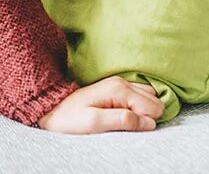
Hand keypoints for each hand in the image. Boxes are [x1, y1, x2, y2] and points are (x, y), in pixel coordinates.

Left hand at [35, 76, 163, 133]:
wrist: (52, 109)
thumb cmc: (70, 119)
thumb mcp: (94, 123)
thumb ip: (122, 120)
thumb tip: (148, 122)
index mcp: (119, 89)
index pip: (154, 108)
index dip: (145, 122)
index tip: (126, 126)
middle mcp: (123, 82)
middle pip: (155, 101)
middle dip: (146, 115)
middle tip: (124, 123)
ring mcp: (120, 84)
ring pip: (150, 97)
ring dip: (143, 110)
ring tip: (123, 119)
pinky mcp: (117, 89)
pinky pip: (141, 96)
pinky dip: (139, 106)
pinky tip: (124, 113)